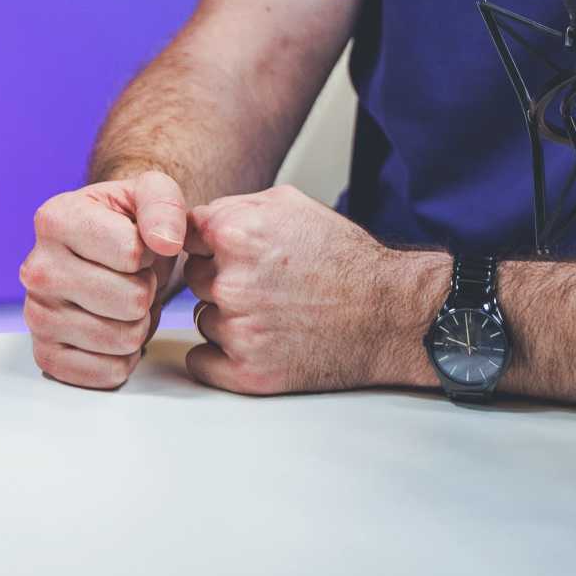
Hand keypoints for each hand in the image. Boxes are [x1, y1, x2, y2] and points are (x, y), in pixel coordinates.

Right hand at [19, 169, 189, 388]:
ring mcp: (36, 315)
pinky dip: (124, 358)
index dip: (149, 253)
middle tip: (132, 278)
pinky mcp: (46, 354)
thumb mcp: (151, 192)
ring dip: (138, 324)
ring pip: (124, 339)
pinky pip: (108, 373)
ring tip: (122, 300)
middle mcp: (35, 268)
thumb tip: (164, 240)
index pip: (131, 253)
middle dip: (146, 291)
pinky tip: (111, 329)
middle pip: (131, 301)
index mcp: (54, 219)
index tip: (136, 245)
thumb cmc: (128, 222)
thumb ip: (164, 203)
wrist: (107, 254)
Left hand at [181, 184, 436, 396]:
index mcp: (234, 233)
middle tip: (267, 284)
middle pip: (195, 278)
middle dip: (221, 278)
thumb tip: (193, 221)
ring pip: (204, 318)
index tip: (229, 252)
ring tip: (276, 312)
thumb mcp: (288, 204)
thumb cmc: (344, 258)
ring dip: (228, 316)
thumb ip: (233, 207)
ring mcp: (238, 330)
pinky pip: (202, 361)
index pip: (184, 236)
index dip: (209, 244)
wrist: (390, 314)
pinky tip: (258, 342)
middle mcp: (231, 282)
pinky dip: (220, 356)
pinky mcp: (247, 372)